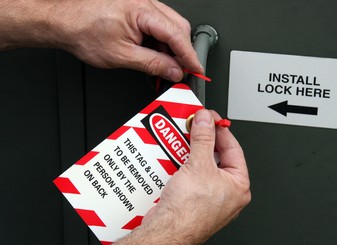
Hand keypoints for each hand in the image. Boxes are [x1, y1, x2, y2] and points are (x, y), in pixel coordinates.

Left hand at [0, 0, 201, 81]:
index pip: (177, 35)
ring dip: (171, 49)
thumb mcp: (122, 56)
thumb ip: (153, 64)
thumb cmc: (84, 32)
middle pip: (178, 28)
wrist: (65, 22)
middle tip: (180, 72)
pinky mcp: (138, 11)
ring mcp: (142, 5)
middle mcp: (145, 3)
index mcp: (142, 11)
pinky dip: (160, 44)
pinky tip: (155, 57)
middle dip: (182, 52)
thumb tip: (174, 70)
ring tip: (163, 68)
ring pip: (170, 28)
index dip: (189, 55)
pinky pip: (158, 27)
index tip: (196, 69)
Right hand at [141, 109, 250, 244]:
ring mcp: (209, 197)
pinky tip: (174, 161)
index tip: (210, 119)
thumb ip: (203, 139)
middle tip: (194, 128)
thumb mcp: (199, 166)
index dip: (220, 130)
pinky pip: (190, 177)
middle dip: (203, 142)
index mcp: (238, 185)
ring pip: (201, 166)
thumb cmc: (189, 212)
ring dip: (190, 154)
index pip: (233, 148)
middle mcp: (227, 193)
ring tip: (182, 144)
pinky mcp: (193, 200)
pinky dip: (182, 167)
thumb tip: (206, 121)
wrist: (166, 232)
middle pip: (216, 157)